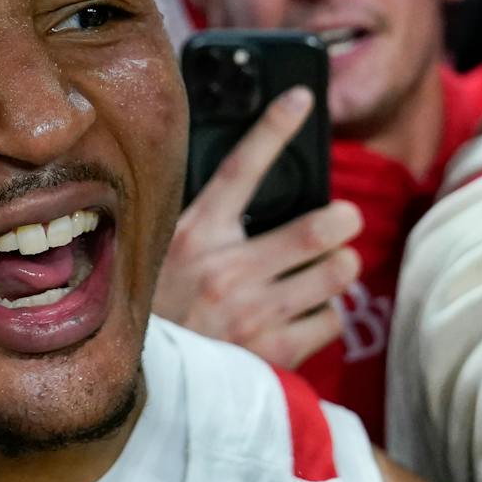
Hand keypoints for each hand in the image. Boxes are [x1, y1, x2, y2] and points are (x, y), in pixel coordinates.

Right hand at [151, 87, 361, 368]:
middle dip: (342, 219)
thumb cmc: (155, 311)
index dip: (274, 128)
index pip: (239, 169)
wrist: (138, 383)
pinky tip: (307, 313)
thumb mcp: (163, 255)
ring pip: (336, 273)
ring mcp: (252, 314)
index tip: (303, 98)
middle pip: (316, 227)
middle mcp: (225, 271)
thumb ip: (202, 226)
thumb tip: (249, 197)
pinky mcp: (272, 353)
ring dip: (340, 267)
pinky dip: (327, 314)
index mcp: (193, 236)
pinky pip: (331, 320)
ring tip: (330, 268)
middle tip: (342, 220)